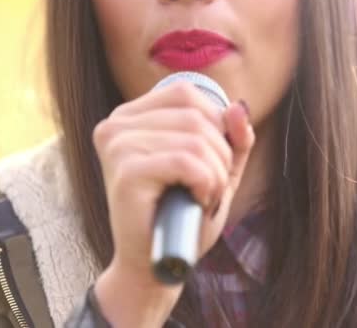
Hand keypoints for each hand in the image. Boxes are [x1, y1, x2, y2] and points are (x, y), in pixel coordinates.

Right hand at [91, 81, 253, 326]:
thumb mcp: (217, 169)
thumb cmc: (183, 214)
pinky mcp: (125, 172)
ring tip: (202, 198)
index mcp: (132, 116)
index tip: (212, 161)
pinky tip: (198, 201)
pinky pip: (187, 162)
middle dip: (221, 155)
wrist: (155, 263)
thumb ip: (232, 138)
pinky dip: (206, 184)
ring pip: (196, 140)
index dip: (216, 125)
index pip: (187, 94)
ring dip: (216, 175)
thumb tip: (239, 106)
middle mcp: (117, 124)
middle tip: (209, 188)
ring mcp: (117, 145)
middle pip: (196, 116)